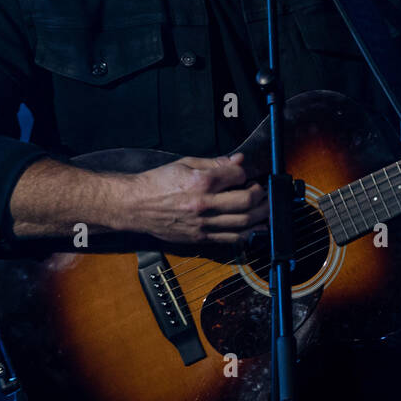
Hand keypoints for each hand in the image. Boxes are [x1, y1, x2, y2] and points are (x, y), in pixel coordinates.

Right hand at [127, 153, 267, 245]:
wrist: (135, 206)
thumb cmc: (157, 183)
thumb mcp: (186, 163)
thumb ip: (215, 163)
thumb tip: (238, 160)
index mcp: (201, 182)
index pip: (238, 176)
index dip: (248, 173)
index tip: (249, 174)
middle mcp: (204, 204)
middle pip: (246, 201)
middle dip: (261, 195)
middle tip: (263, 190)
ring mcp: (202, 224)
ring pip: (243, 223)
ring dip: (260, 216)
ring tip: (266, 209)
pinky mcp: (200, 238)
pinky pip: (230, 239)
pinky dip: (247, 234)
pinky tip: (254, 227)